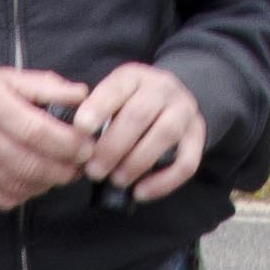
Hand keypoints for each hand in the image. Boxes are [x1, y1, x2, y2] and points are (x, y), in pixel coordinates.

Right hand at [0, 66, 94, 211]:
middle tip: (80, 165)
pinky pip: (4, 199)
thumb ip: (46, 86)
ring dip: (49, 183)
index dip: (68, 144)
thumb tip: (82, 97)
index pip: (36, 131)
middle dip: (65, 169)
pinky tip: (34, 180)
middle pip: (31, 163)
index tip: (86, 147)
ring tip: (61, 172)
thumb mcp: (8, 78)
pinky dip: (27, 194)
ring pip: (21, 185)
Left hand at [67, 60, 209, 200]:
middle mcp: (162, 89)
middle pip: (139, 115)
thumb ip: (95, 113)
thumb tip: (71, 141)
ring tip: (116, 181)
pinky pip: (186, 162)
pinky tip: (140, 193)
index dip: (98, 108)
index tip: (80, 128)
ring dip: (137, 162)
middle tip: (93, 170)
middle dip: (113, 146)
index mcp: (134, 76)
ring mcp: (184, 112)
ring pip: (164, 134)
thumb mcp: (113, 96)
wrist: (177, 97)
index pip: (116, 88)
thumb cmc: (131, 104)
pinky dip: (163, 182)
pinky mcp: (198, 137)